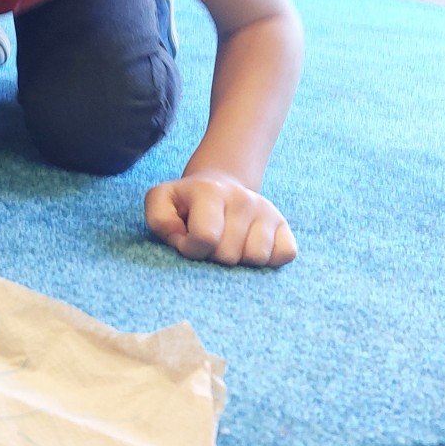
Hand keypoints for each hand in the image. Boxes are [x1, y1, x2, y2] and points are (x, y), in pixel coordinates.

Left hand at [145, 171, 296, 267]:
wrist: (219, 186)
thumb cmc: (186, 204)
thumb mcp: (161, 202)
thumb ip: (159, 219)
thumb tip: (180, 237)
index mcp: (210, 192)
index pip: (206, 237)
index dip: (191, 248)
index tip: (186, 241)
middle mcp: (243, 199)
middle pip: (229, 254)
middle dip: (214, 256)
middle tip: (209, 242)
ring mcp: (267, 211)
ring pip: (257, 257)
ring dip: (239, 260)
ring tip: (228, 244)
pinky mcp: (284, 225)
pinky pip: (284, 255)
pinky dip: (268, 260)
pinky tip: (249, 246)